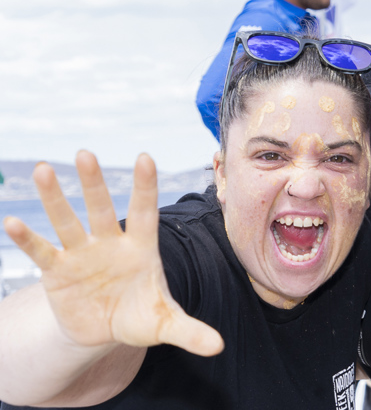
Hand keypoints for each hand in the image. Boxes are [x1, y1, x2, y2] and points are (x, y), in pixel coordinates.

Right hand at [2, 151, 223, 355]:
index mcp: (142, 248)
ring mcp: (82, 254)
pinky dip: (28, 238)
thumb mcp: (164, 325)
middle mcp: (111, 243)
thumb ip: (189, 331)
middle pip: (102, 208)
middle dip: (94, 183)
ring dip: (55, 198)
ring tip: (44, 169)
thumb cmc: (139, 317)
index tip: (145, 157)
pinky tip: (12, 221)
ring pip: (68, 220)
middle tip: (85, 154)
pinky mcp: (57, 271)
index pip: (146, 212)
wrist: (104, 332)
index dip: (145, 187)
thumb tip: (218, 348)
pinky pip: (42, 251)